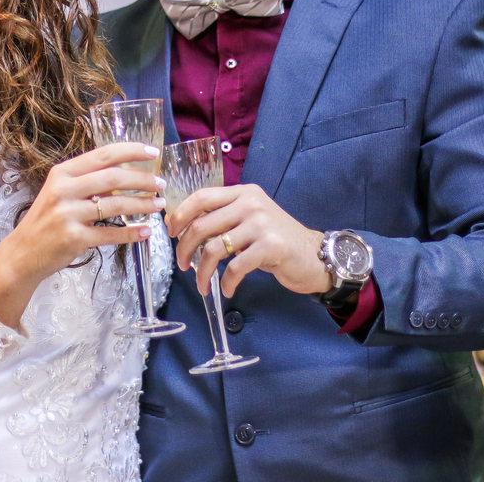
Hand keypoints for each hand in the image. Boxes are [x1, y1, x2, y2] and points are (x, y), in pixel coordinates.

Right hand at [0, 142, 164, 286]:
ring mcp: (68, 215)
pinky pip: (111, 234)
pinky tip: (145, 231)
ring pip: (115, 206)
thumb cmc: (47, 220)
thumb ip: (89, 181)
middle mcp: (63, 190)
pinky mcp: (74, 238)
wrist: (23, 253)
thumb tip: (129, 174)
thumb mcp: (61, 192)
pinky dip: (131, 233)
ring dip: (142, 205)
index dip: (131, 151)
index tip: (153, 152)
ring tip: (158, 205)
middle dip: (143, 180)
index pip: (103, 154)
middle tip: (160, 184)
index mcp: (62, 173)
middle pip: (113, 178)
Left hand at [165, 183, 330, 297]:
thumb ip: (221, 217)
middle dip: (184, 249)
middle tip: (182, 264)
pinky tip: (227, 289)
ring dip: (202, 271)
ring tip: (201, 284)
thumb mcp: (249, 219)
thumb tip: (179, 226)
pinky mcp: (271, 247)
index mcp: (243, 192)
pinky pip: (235, 267)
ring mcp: (261, 224)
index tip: (170, 233)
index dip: (180, 215)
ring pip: (214, 249)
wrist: (313, 255)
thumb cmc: (275, 239)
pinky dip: (227, 282)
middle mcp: (251, 203)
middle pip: (202, 225)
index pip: (201, 196)